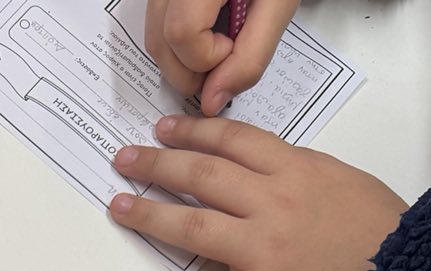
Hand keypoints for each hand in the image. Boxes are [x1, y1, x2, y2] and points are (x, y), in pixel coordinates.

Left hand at [110, 117, 406, 270]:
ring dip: (149, 215)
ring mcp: (263, 251)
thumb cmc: (383, 232)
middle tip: (125, 160)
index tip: (164, 130)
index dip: (192, 133)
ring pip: (192, 227)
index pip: (232, 142)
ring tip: (119, 206)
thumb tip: (261, 174)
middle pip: (202, 176)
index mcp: (295, 171)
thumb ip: (299, 175)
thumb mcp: (343, 181)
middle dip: (157, 165)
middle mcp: (272, 204)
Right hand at [145, 0, 299, 114]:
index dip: (207, 56)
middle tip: (224, 53)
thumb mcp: (277, 8)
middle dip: (190, 68)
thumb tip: (211, 101)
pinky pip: (155, 25)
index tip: (233, 45)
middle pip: (159, 42)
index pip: (182, 34)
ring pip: (153, 37)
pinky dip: (177, 42)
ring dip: (182, 58)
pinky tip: (205, 28)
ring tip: (216, 39)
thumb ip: (250, 58)